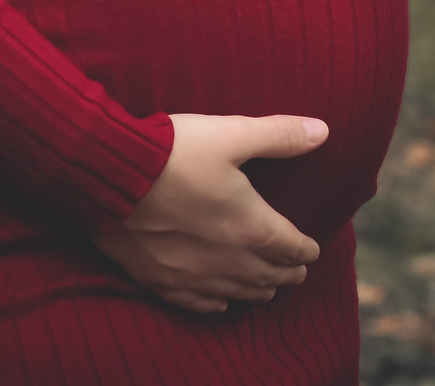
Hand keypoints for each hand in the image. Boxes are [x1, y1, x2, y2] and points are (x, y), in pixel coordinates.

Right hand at [94, 113, 328, 313]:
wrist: (111, 176)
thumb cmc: (172, 152)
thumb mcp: (231, 134)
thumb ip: (279, 135)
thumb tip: (323, 130)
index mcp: (250, 226)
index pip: (291, 247)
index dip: (306, 249)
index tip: (313, 250)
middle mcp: (228, 259)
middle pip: (269, 275)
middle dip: (287, 273)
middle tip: (297, 271)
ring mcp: (194, 274)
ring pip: (239, 293)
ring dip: (258, 290)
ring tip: (268, 289)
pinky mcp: (161, 280)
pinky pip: (198, 304)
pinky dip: (217, 304)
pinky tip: (221, 304)